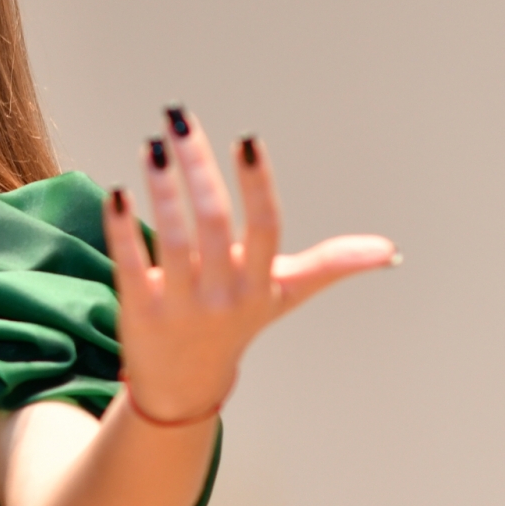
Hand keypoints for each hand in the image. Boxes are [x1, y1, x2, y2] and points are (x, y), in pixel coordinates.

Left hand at [102, 108, 397, 422]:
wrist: (183, 385)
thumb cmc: (236, 325)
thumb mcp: (284, 295)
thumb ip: (331, 265)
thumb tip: (388, 250)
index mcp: (260, 282)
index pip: (266, 227)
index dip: (258, 185)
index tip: (247, 139)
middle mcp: (224, 294)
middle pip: (214, 222)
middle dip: (198, 167)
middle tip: (178, 120)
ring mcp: (181, 305)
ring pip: (173, 239)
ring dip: (162, 190)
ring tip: (152, 145)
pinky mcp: (140, 311)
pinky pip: (132, 264)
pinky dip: (123, 229)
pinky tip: (116, 192)